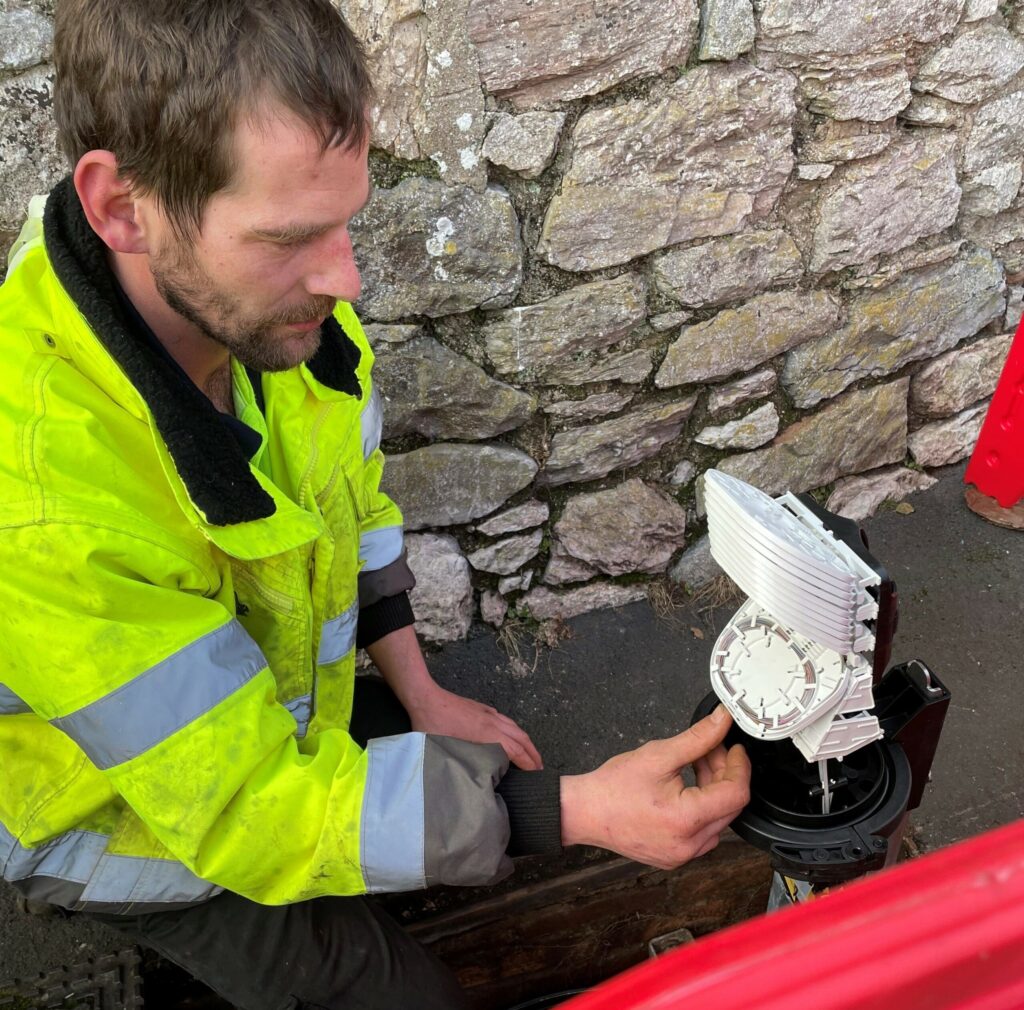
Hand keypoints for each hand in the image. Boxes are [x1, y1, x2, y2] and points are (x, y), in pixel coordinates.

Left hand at [406, 683, 543, 771]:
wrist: (425, 697)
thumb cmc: (432, 725)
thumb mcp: (446, 750)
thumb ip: (460, 765)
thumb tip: (469, 783)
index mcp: (486, 733)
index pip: (515, 750)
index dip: (528, 763)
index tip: (536, 774)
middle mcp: (492, 722)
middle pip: (521, 738)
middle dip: (533, 753)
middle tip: (540, 768)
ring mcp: (488, 713)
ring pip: (515, 727)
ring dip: (526, 742)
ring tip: (531, 754)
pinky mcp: (482, 708)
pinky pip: (506, 721)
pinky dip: (515, 731)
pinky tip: (511, 736)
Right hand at [559, 705, 749, 869]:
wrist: (585, 812)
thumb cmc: (613, 787)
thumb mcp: (658, 755)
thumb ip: (697, 738)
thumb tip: (722, 721)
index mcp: (686, 820)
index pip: (736, 794)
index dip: (740, 766)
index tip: (735, 748)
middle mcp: (689, 845)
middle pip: (730, 807)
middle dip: (726, 774)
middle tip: (711, 749)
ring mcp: (683, 855)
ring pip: (719, 820)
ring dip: (715, 790)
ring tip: (696, 764)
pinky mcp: (676, 856)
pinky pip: (704, 832)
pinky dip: (703, 807)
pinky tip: (687, 786)